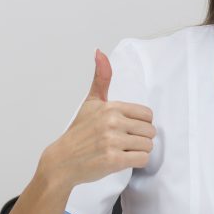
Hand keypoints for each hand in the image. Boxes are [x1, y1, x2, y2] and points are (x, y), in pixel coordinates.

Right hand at [39, 49, 155, 187]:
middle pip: (150, 131)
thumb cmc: (79, 132)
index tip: (128, 128)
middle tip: (125, 142)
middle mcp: (112, 122)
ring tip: (123, 151)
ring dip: (139, 151)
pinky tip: (124, 159)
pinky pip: (142, 159)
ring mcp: (112, 142)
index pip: (147, 114)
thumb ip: (101, 78)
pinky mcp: (113, 160)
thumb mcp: (91, 102)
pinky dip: (137, 161)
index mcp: (110, 107)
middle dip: (141, 138)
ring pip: (148, 145)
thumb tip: (100, 52)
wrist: (63, 160)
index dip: (141, 123)